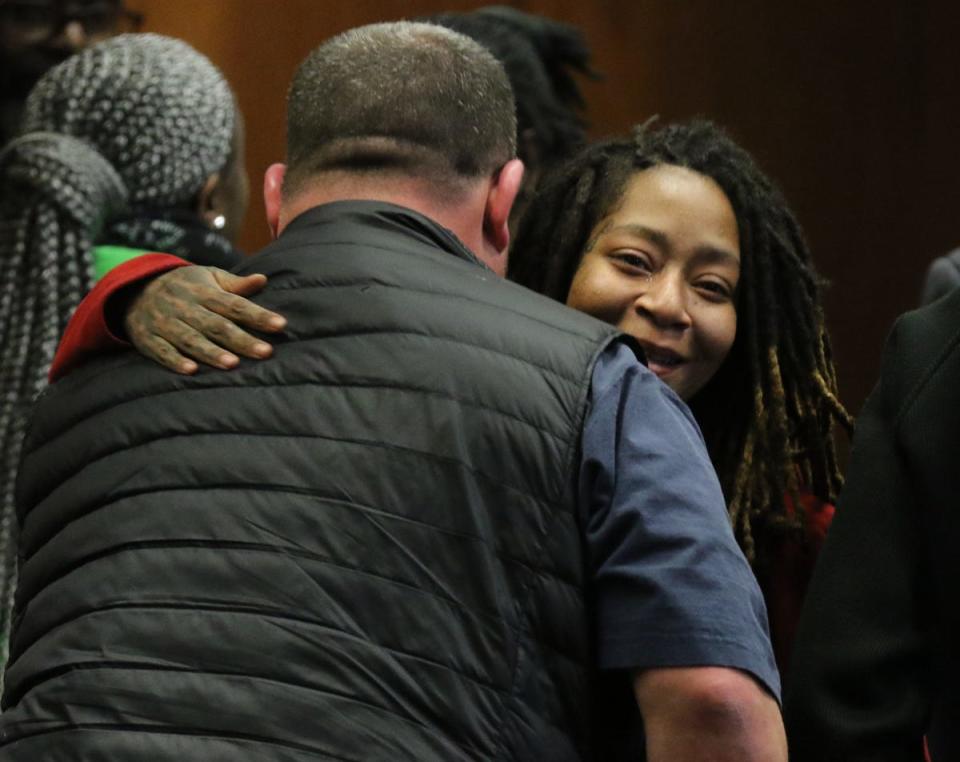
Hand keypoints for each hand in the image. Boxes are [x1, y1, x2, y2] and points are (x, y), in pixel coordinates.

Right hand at [123, 266, 286, 373]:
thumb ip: (235, 285)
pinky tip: (191, 371)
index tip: (280, 325)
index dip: (258, 315)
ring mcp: (165, 323)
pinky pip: (161, 351)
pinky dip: (175, 360)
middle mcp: (185, 307)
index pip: (235, 304)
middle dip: (241, 339)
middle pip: (217, 325)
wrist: (134, 289)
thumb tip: (263, 280)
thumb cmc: (185, 286)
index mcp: (203, 292)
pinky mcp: (147, 338)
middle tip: (266, 352)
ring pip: (190, 339)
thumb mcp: (208, 278)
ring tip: (232, 364)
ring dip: (211, 352)